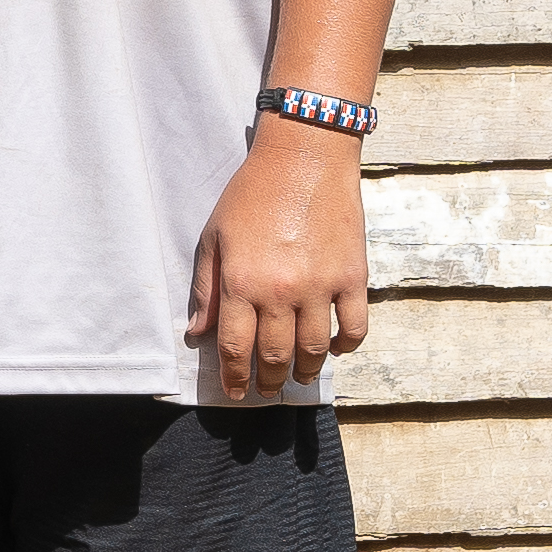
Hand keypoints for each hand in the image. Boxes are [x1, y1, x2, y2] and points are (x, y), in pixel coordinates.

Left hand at [185, 125, 372, 404]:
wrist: (305, 158)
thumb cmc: (252, 194)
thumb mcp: (214, 237)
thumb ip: (206, 287)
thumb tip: (198, 331)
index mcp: (243, 283)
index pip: (236, 348)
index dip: (234, 377)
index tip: (236, 393)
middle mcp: (282, 291)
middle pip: (276, 356)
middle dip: (269, 382)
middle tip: (267, 391)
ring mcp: (322, 286)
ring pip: (315, 349)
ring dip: (307, 372)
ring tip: (299, 379)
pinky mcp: (353, 276)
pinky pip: (354, 326)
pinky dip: (345, 345)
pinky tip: (334, 348)